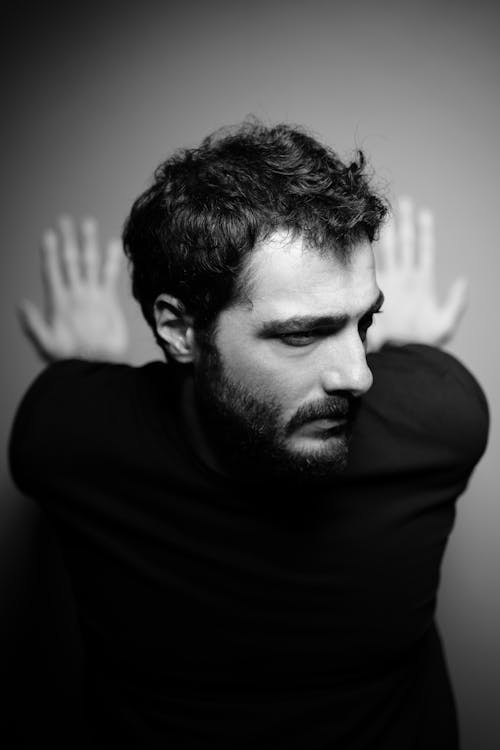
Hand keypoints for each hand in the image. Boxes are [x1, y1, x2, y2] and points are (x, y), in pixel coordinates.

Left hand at [19, 216, 128, 362]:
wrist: (97, 367)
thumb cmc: (70, 359)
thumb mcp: (47, 344)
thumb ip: (34, 325)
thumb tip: (22, 304)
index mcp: (58, 301)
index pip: (52, 271)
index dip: (49, 253)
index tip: (48, 234)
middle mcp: (74, 294)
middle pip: (70, 260)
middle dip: (68, 240)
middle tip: (65, 220)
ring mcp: (91, 296)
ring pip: (89, 263)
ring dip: (88, 243)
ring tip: (87, 223)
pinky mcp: (108, 301)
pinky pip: (109, 276)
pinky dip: (111, 260)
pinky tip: (113, 244)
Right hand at [367, 197, 467, 351]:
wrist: (397, 356)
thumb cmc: (421, 345)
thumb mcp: (445, 324)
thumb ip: (455, 302)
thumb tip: (462, 280)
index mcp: (422, 284)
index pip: (424, 252)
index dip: (425, 232)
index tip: (424, 212)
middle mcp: (405, 280)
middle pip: (405, 245)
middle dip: (404, 223)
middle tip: (402, 201)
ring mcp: (389, 284)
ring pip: (389, 251)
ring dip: (389, 232)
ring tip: (387, 211)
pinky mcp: (375, 291)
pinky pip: (373, 266)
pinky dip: (371, 251)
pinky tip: (367, 237)